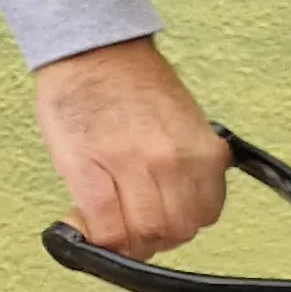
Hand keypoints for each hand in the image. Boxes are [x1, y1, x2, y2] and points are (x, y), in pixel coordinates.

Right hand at [29, 36, 225, 257]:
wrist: (95, 50)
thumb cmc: (138, 83)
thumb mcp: (187, 123)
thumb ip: (192, 165)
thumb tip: (185, 203)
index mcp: (202, 151)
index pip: (205, 215)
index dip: (184, 225)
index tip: (167, 221)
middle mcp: (172, 163)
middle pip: (174, 230)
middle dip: (157, 238)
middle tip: (137, 228)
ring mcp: (130, 167)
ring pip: (142, 234)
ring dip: (128, 241)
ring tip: (113, 227)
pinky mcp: (87, 169)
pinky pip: (103, 225)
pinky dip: (98, 237)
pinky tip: (85, 224)